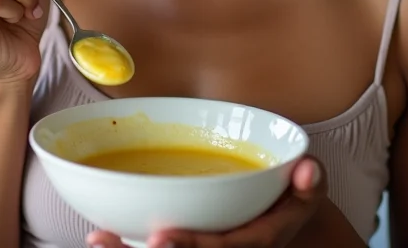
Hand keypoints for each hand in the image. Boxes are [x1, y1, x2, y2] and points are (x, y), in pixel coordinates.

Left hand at [87, 156, 325, 247]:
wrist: (281, 220)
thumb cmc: (288, 200)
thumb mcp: (308, 191)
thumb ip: (309, 183)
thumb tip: (306, 169)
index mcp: (255, 244)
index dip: (195, 247)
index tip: (162, 238)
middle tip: (109, 243)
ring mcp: (208, 247)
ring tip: (97, 239)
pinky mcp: (187, 245)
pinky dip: (128, 246)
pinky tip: (100, 236)